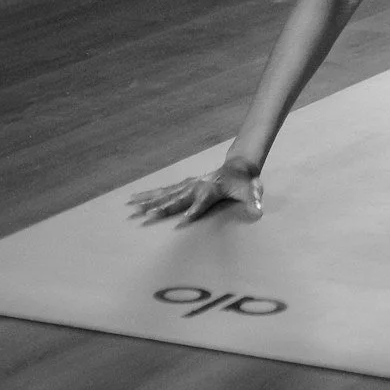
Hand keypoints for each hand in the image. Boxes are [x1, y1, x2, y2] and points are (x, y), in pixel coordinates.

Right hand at [129, 158, 262, 225]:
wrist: (238, 167)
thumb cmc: (245, 183)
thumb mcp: (253, 191)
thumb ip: (255, 200)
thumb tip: (259, 210)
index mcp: (211, 190)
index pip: (201, 203)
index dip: (193, 212)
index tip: (181, 222)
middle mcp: (197, 187)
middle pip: (176, 198)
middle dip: (161, 208)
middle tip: (145, 216)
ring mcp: (189, 185)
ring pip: (165, 194)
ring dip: (148, 200)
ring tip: (130, 205)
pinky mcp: (184, 186)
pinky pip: (164, 191)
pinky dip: (149, 195)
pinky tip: (135, 198)